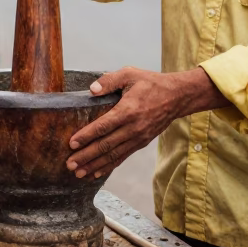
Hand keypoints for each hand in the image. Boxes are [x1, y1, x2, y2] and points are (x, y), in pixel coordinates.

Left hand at [66, 67, 226, 179]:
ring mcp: (138, 137)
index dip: (86, 136)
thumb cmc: (151, 83)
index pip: (103, 126)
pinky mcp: (141, 142)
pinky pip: (122, 157)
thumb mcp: (130, 74)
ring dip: (95, 165)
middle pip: (105, 145)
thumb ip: (110, 80)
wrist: (177, 97)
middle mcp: (132, 128)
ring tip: (79, 173)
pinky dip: (109, 166)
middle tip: (69, 164)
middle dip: (86, 156)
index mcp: (128, 110)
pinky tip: (97, 172)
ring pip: (113, 155)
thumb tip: (92, 89)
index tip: (72, 143)